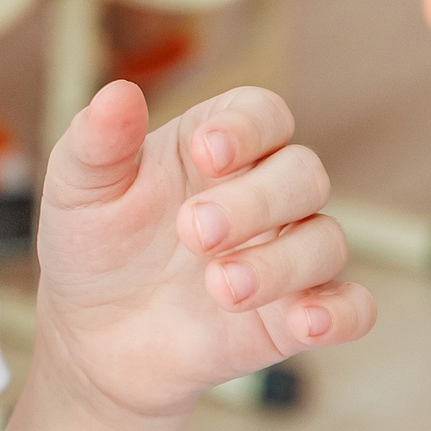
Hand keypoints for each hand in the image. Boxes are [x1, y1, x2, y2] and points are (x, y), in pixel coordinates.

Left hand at [31, 83, 375, 418]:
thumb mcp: (78, 190)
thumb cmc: (94, 247)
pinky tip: (303, 322)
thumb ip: (96, 143)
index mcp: (216, 147)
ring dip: (281, 263)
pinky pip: (352, 308)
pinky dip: (340, 313)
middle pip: (304, 174)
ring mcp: (284, 254)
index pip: (263, 113)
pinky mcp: (295, 318)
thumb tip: (118, 93)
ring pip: (327, 241)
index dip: (246, 128)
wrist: (93, 337)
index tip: (207, 152)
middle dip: (257, 200)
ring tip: (218, 287)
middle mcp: (263, 194)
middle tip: (194, 232)